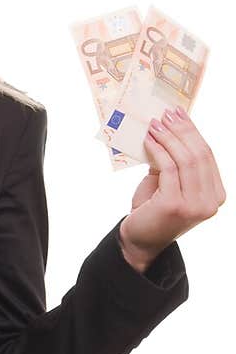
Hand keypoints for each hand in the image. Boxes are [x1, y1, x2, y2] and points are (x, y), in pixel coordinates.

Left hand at [118, 106, 225, 269]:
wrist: (138, 240)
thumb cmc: (152, 209)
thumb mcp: (168, 182)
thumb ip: (174, 161)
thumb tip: (170, 126)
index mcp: (216, 195)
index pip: (207, 155)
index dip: (193, 132)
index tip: (179, 113)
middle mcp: (211, 202)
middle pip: (199, 155)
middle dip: (182, 130)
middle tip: (167, 114)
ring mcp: (195, 205)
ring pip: (186, 160)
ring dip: (169, 137)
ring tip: (154, 124)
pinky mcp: (175, 205)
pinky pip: (168, 168)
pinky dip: (159, 150)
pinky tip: (149, 140)